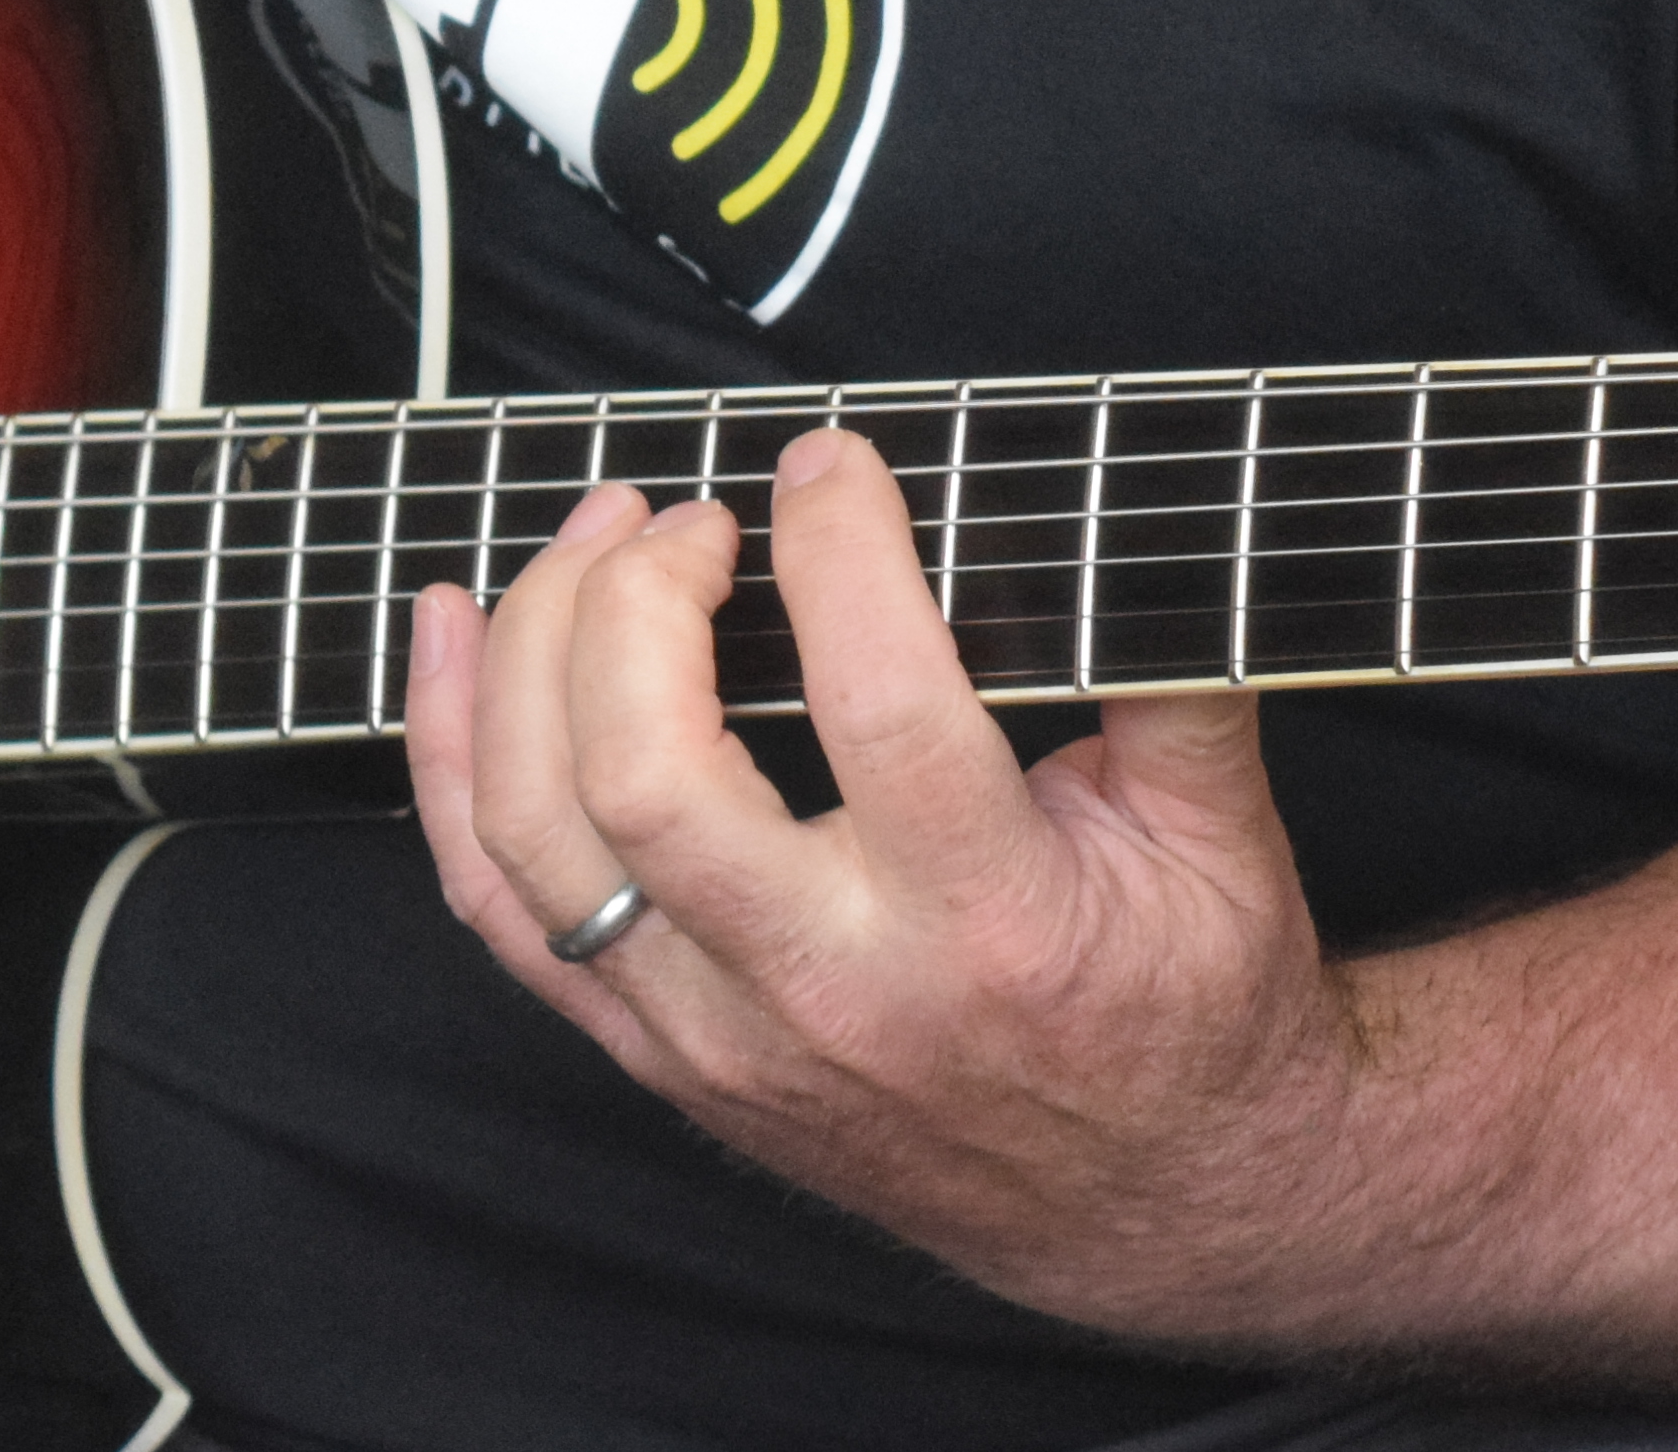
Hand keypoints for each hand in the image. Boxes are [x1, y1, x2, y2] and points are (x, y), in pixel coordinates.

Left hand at [402, 428, 1367, 1332]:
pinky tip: (456, 632)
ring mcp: (719, 1037)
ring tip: (593, 537)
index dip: (837, 553)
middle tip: (691, 516)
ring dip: (530, 651)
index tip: (828, 465)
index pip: (876, 706)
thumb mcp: (1228, 837)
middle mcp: (830, 993)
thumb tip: (1114, 500)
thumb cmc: (1188, 1009)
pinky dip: (449, 754)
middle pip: (647, 773)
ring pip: (538, 833)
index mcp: (988, 925)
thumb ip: (1176, 668)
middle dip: (636, 600)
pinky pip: (499, 905)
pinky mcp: (659, 1056)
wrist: (1156, 1211)